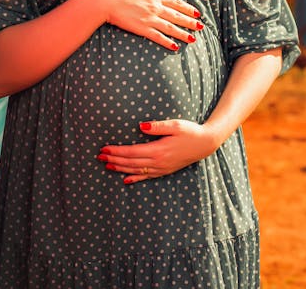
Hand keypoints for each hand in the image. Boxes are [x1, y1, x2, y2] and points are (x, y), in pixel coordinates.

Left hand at [97, 119, 217, 184]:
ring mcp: (161, 168)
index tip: (104, 149)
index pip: (131, 152)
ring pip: (136, 170)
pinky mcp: (165, 170)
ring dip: (120, 168)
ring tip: (107, 166)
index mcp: (158, 150)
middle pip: (131, 162)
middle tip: (99, 156)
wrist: (206, 144)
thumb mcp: (175, 125)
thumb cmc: (190, 131)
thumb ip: (157, 126)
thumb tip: (140, 126)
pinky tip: (125, 180)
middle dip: (114, 159)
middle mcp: (158, 162)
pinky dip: (135, 178)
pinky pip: (147, 176)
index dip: (117, 151)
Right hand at [99, 0, 202, 50]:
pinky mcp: (142, 28)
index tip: (196, 13)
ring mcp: (149, 19)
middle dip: (190, 22)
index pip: (176, 3)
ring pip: (171, 28)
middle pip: (177, 16)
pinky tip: (175, 47)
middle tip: (201, 26)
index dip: (188, 8)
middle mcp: (155, 8)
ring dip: (183, 34)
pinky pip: (158, 37)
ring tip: (193, 39)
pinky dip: (168, 42)